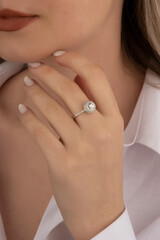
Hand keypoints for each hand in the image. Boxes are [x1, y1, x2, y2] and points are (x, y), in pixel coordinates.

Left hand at [18, 51, 124, 239]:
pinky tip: (22, 110)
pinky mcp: (62, 164)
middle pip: (69, 89)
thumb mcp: (109, 134)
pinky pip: (39, 132)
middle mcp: (99, 130)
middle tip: (33, 67)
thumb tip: (76, 77)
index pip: (96, 77)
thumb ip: (95, 104)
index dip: (76, 60)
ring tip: (28, 86)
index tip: (58, 55)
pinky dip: (28, 117)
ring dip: (34, 93)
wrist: (100, 207)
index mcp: (113, 119)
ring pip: (50, 109)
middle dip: (46, 73)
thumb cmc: (103, 168)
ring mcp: (81, 148)